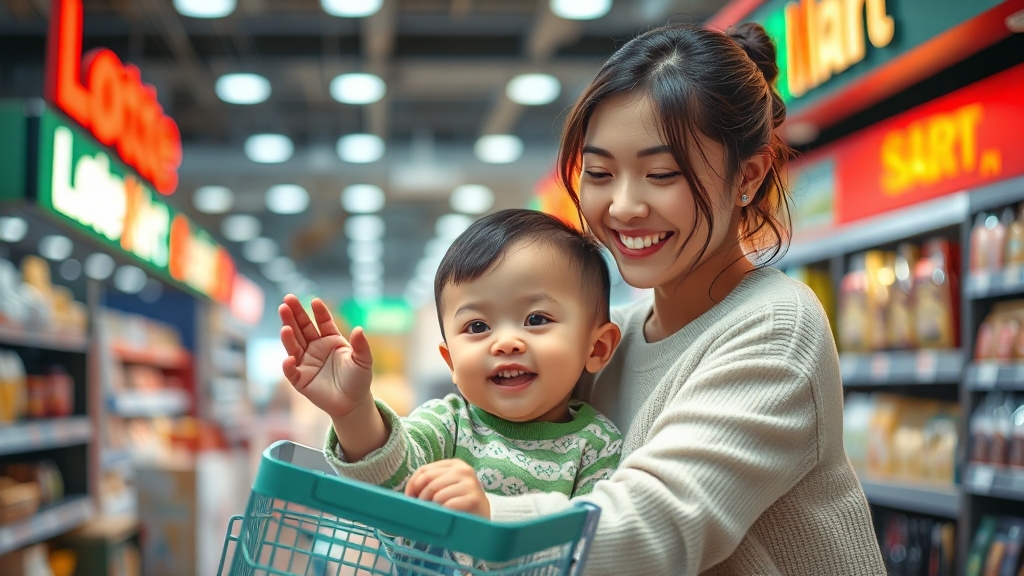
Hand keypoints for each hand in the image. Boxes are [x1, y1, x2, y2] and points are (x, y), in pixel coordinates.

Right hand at [279, 295, 372, 419]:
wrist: (352, 403)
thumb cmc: (359, 379)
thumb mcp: (363, 361)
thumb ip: (361, 345)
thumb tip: (359, 329)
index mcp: (331, 339)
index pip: (322, 321)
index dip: (318, 312)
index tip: (315, 301)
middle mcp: (315, 347)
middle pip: (303, 328)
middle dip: (294, 315)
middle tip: (287, 301)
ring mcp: (306, 362)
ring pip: (294, 345)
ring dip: (288, 336)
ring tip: (285, 327)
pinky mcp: (300, 379)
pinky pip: (292, 371)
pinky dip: (289, 366)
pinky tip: (289, 359)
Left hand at [405, 459, 490, 518]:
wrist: (484, 514)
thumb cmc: (460, 500)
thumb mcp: (446, 486)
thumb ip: (430, 483)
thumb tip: (408, 493)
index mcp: (454, 464)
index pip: (424, 470)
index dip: (412, 484)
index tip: (410, 497)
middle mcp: (463, 470)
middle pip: (429, 481)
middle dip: (420, 497)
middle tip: (421, 508)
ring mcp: (469, 483)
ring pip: (437, 494)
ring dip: (432, 506)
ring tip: (436, 511)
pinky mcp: (473, 498)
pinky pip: (447, 505)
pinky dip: (443, 512)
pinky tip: (447, 515)